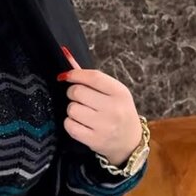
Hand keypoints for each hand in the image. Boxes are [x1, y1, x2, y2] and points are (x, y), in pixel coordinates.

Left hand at [57, 46, 142, 165]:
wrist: (129, 141)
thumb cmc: (118, 111)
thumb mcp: (112, 92)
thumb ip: (90, 76)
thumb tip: (66, 54)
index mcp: (119, 92)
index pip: (93, 77)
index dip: (75, 74)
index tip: (66, 76)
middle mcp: (114, 109)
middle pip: (77, 92)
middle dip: (73, 93)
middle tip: (79, 98)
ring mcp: (104, 126)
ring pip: (71, 109)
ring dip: (72, 109)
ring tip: (83, 113)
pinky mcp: (94, 140)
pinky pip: (70, 125)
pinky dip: (70, 123)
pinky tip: (80, 124)